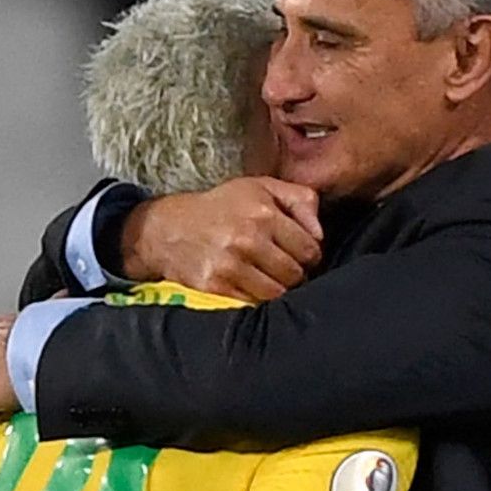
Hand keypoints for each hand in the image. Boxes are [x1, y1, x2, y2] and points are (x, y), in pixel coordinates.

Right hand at [119, 176, 322, 301]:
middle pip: (296, 274)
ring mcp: (231, 265)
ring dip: (278, 289)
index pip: (310, 249)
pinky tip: (251, 287)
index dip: (309, 255)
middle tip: (284, 268)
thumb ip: (300, 199)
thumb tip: (321, 233)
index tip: (299, 255)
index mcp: (263, 214)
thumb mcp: (261, 188)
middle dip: (295, 274)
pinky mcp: (216, 287)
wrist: (168, 229)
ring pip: (277, 293)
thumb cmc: (221, 207)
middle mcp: (248, 239)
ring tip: (269, 278)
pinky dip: (257, 299)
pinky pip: (253, 303)